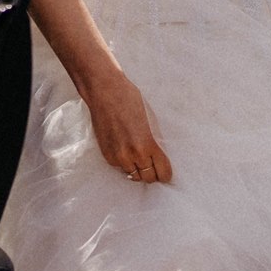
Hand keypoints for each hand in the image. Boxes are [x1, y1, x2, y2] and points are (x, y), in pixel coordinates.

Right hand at [81, 68, 173, 183]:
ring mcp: (118, 156)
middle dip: (152, 174)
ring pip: (133, 175)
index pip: (162, 171)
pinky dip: (124, 164)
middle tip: (153, 167)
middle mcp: (133, 154)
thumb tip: (155, 153)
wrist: (104, 92)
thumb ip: (152, 140)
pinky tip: (126, 153)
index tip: (166, 173)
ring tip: (139, 161)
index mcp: (147, 144)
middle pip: (148, 178)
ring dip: (137, 170)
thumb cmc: (128, 99)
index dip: (165, 174)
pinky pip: (120, 168)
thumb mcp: (149, 120)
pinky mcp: (107, 155)